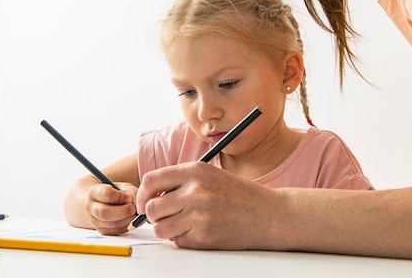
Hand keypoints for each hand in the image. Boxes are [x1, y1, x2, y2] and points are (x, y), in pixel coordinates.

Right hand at [86, 182, 137, 234]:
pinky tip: (132, 220)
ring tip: (134, 214)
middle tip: (133, 209)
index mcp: (94, 192)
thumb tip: (137, 205)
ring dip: (127, 220)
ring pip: (111, 224)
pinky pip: (116, 232)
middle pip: (104, 213)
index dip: (120, 197)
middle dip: (122, 212)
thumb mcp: (124, 188)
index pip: (106, 194)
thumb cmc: (117, 193)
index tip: (129, 197)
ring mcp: (95, 221)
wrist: (107, 202)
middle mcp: (91, 207)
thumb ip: (131, 193)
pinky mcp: (102, 231)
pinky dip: (127, 226)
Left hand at [136, 162, 282, 248]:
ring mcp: (199, 215)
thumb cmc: (240, 195)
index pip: (151, 181)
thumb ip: (182, 181)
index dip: (142, 195)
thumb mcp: (211, 175)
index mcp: (195, 171)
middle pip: (151, 208)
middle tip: (166, 216)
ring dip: (168, 229)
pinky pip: (178, 241)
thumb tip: (151, 195)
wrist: (268, 214)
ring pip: (161, 228)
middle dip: (155, 215)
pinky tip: (201, 231)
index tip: (145, 202)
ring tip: (184, 224)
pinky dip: (184, 239)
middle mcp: (194, 191)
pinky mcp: (203, 236)